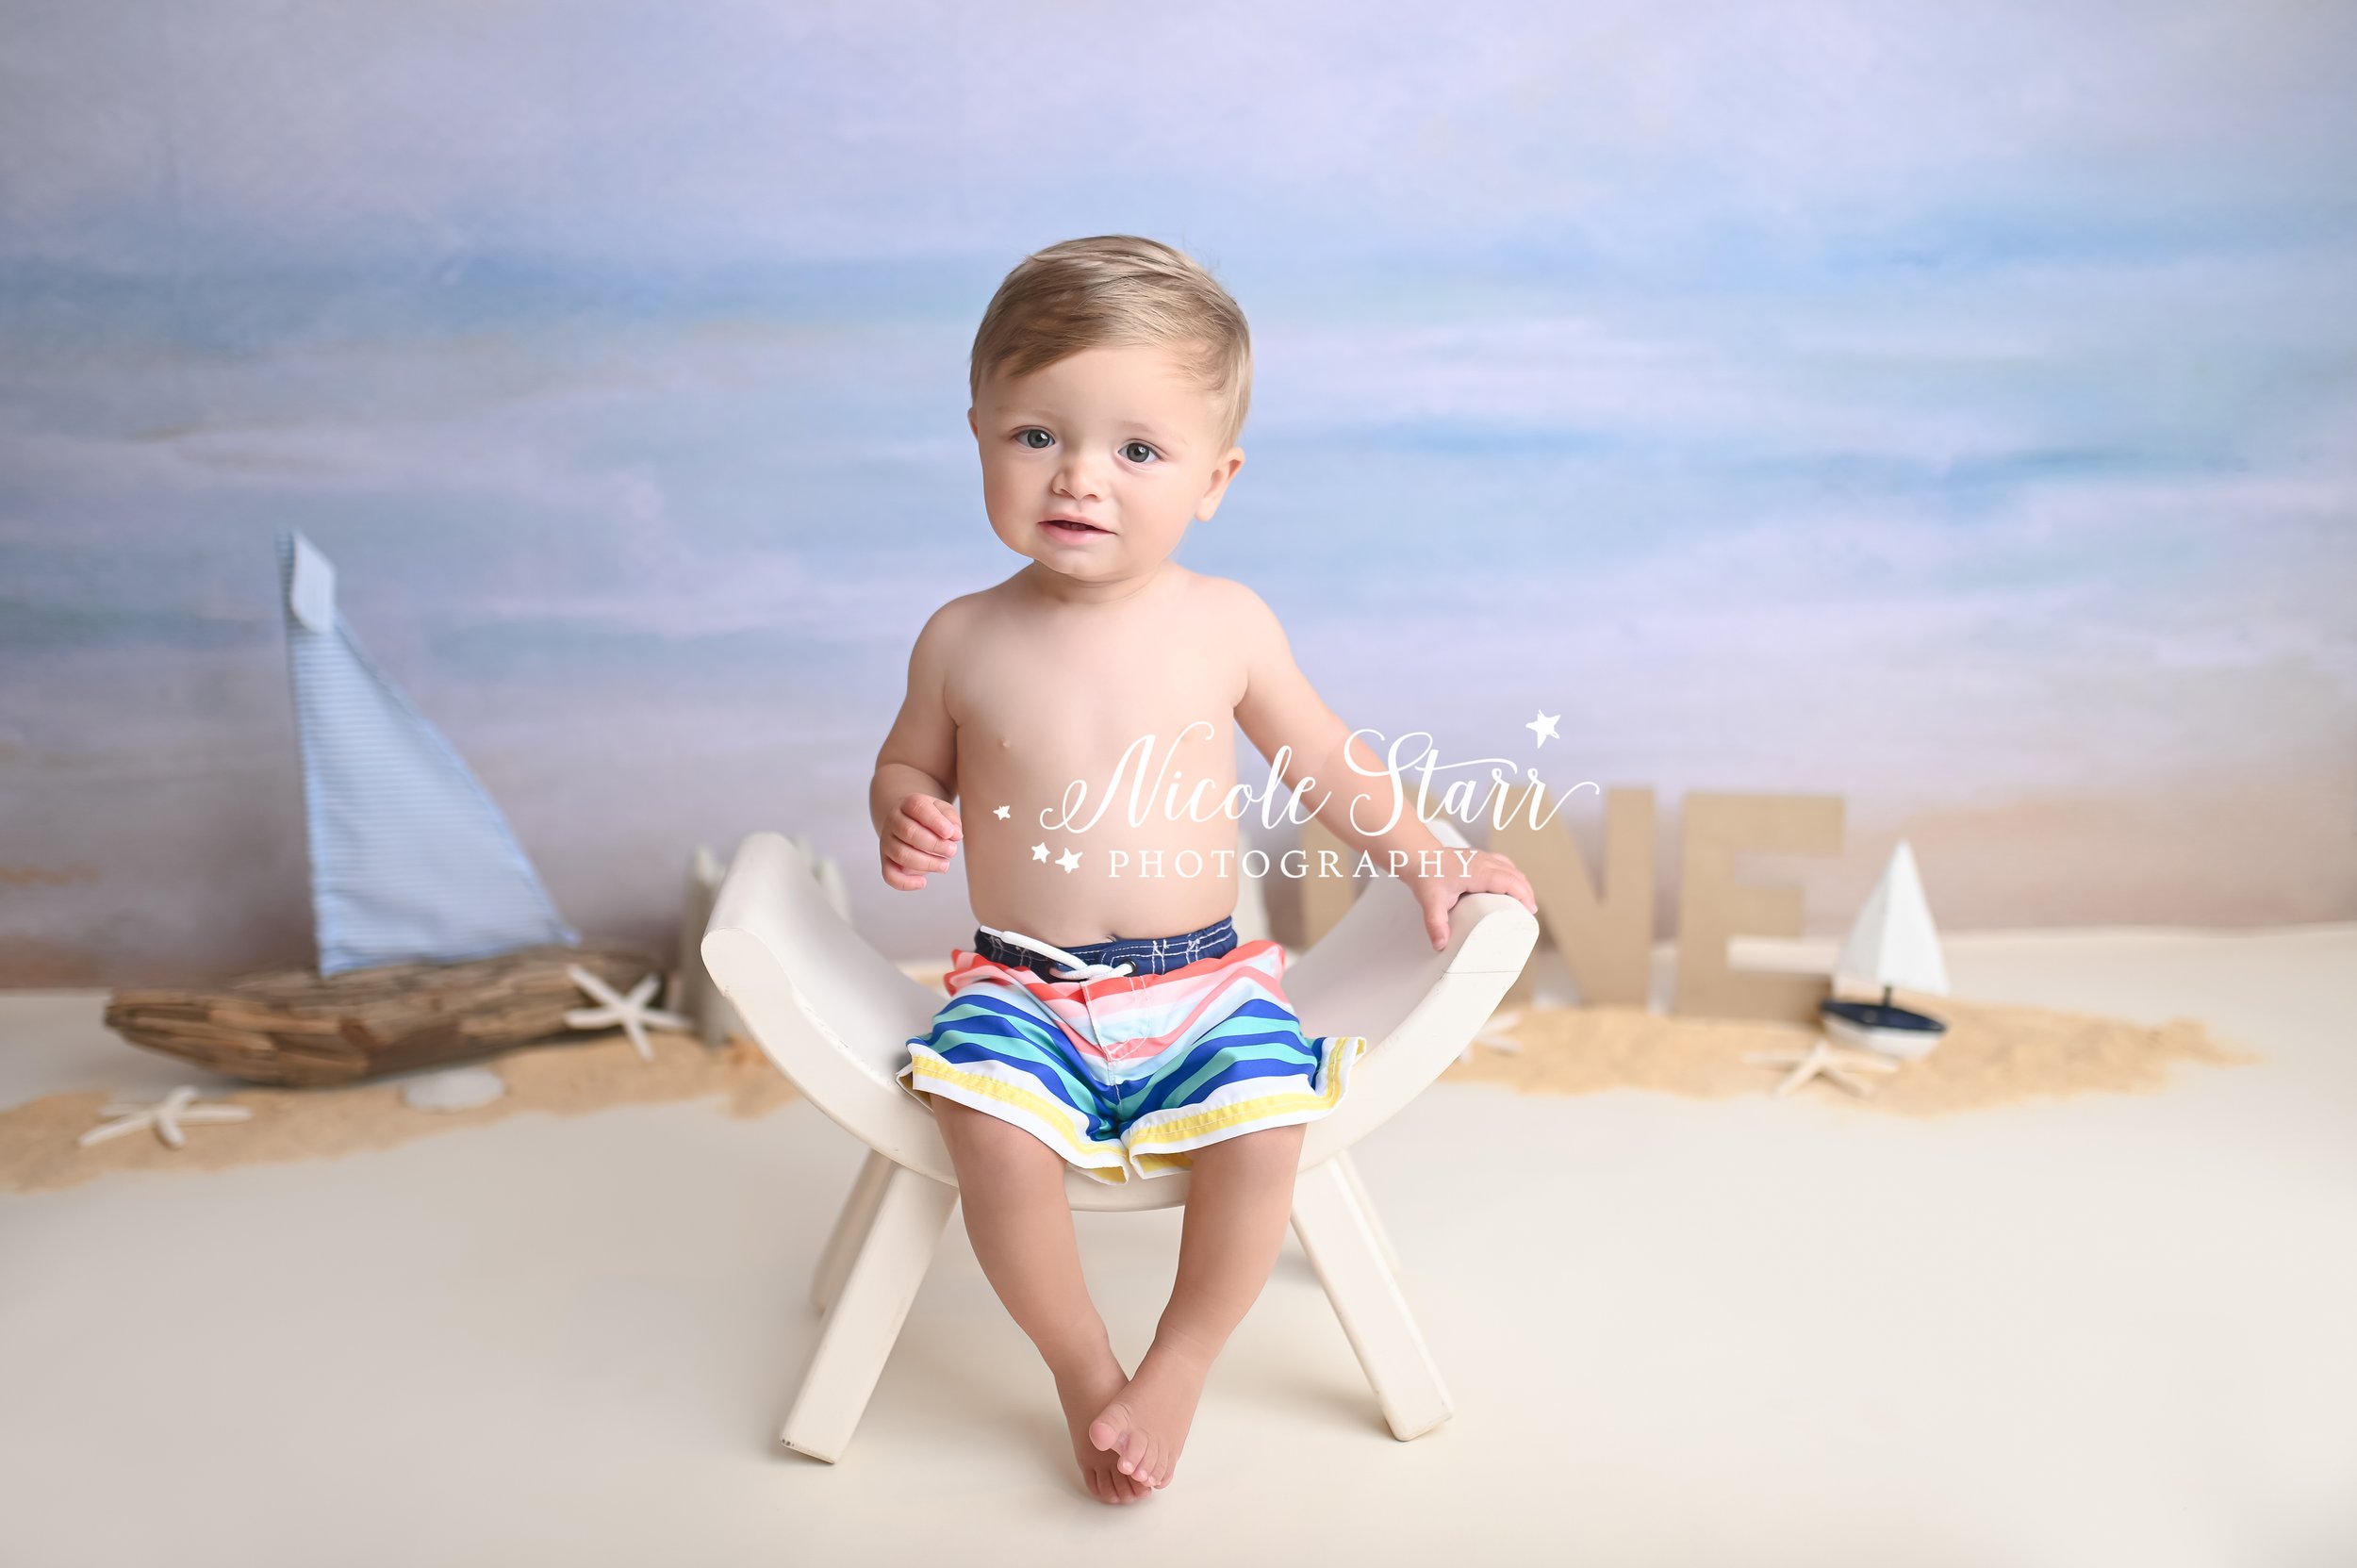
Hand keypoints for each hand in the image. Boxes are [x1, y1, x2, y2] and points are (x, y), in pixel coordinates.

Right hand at [881, 793, 961, 890]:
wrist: (909, 822)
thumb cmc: (930, 818)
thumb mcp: (943, 811)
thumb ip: (951, 819)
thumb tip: (954, 834)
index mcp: (908, 804)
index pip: (917, 808)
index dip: (935, 821)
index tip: (950, 833)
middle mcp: (893, 821)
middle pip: (909, 832)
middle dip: (934, 845)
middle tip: (952, 851)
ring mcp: (887, 841)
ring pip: (901, 854)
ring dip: (926, 863)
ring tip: (945, 865)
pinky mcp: (886, 860)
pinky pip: (889, 875)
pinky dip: (905, 883)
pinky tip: (923, 883)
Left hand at [1404, 849, 1536, 951]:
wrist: (1417, 855)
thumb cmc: (1426, 873)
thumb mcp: (1431, 902)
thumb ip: (1436, 924)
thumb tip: (1441, 944)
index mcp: (1478, 872)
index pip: (1509, 881)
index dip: (1524, 895)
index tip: (1530, 910)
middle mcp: (1484, 862)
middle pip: (1515, 875)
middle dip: (1526, 892)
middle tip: (1528, 911)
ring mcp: (1482, 857)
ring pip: (1511, 868)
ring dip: (1520, 883)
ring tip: (1523, 900)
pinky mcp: (1479, 857)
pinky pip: (1503, 864)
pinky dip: (1511, 875)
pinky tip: (1509, 885)